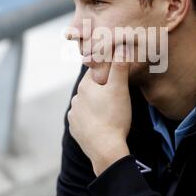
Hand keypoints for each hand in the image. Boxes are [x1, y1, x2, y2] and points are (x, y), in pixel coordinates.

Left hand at [68, 46, 130, 175]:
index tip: (117, 74)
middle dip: (103, 88)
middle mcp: (76, 98)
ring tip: (111, 110)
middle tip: (118, 94)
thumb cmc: (114, 117)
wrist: (105, 149)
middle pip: (92, 87)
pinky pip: (84, 118)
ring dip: (97, 104)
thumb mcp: (120, 89)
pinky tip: (102, 122)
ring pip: (87, 103)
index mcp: (85, 85)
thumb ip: (120, 67)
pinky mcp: (76, 129)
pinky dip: (92, 118)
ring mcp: (74, 115)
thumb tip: (120, 45)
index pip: (96, 71)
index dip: (108, 71)